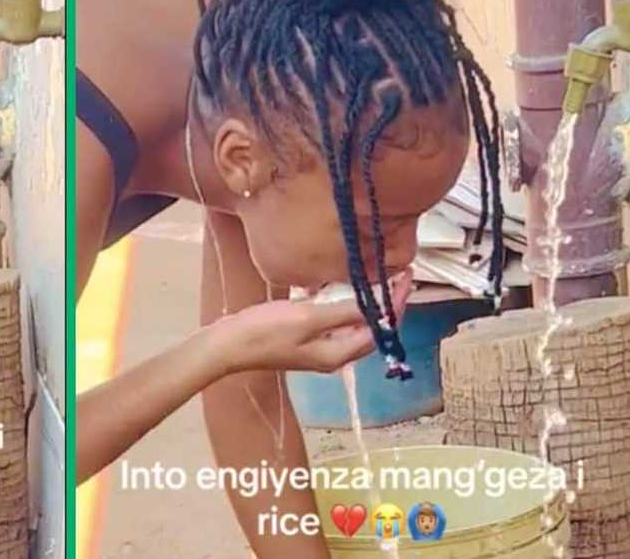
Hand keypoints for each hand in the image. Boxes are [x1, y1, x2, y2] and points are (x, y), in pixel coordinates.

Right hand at [202, 275, 412, 375]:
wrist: (225, 346)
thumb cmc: (263, 333)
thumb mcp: (307, 317)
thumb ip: (343, 312)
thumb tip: (378, 306)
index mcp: (337, 354)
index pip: (380, 329)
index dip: (395, 304)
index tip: (404, 276)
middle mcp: (332, 355)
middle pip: (370, 329)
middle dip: (385, 304)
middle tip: (394, 274)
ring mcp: (316, 347)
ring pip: (352, 324)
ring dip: (364, 302)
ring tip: (373, 277)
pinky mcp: (303, 337)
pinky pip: (333, 320)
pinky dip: (342, 303)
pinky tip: (338, 285)